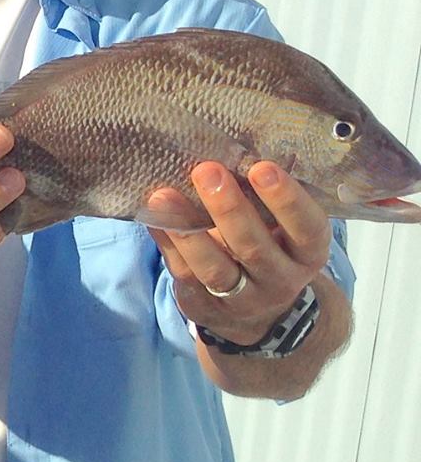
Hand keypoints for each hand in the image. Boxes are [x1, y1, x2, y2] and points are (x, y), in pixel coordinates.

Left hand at [149, 161, 329, 345]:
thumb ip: (264, 199)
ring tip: (164, 195)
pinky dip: (167, 243)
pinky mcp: (206, 307)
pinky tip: (153, 215)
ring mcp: (244, 299)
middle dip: (229, 208)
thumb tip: (227, 149)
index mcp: (307, 254)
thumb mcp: (281, 228)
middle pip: (254, 247)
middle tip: (207, 169)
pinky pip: (184, 274)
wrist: (258, 313)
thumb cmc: (268, 246)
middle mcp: (281, 280)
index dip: (287, 200)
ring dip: (187, 230)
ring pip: (215, 268)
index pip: (308, 228)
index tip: (262, 167)